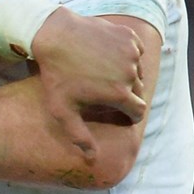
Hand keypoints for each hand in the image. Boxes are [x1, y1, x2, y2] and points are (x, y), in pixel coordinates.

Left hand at [30, 9, 148, 155]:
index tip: (119, 112)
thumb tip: (91, 159)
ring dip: (127, 74)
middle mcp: (131, 73)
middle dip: (127, 95)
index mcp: (120, 93)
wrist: (54, 34)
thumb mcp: (62, 109)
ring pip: (138, 70)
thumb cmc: (56, 74)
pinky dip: (127, 54)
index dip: (129, 115)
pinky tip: (107, 55)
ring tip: (105, 73)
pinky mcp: (128, 36)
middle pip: (138, 91)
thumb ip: (78, 136)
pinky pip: (135, 50)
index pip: (138, 112)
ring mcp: (131, 52)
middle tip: (107, 92)